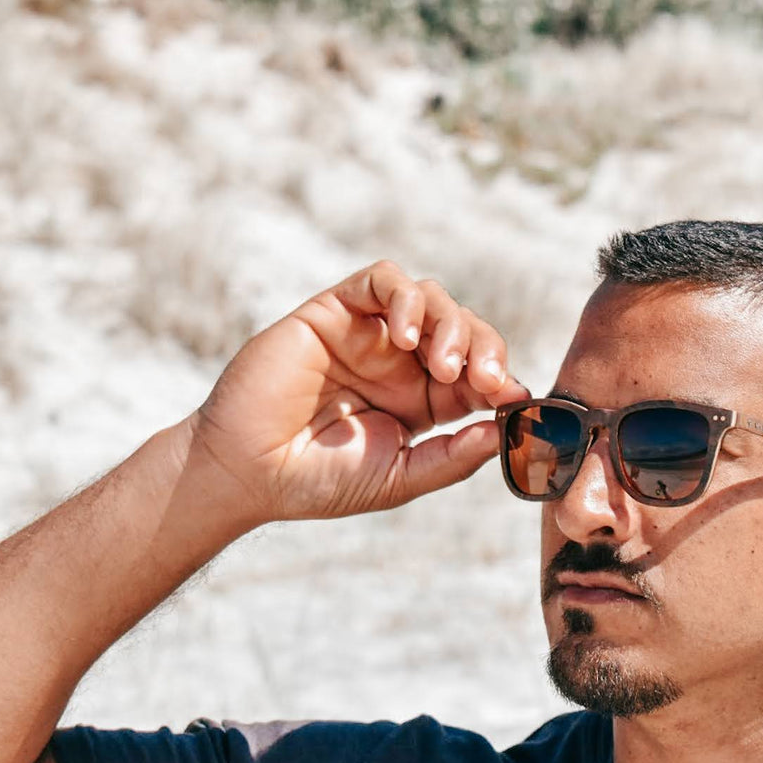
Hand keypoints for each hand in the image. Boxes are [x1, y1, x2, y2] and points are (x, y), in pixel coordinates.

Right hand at [186, 261, 529, 525]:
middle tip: (485, 381)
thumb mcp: (401, 477)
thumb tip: (505, 431)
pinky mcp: (335, 312)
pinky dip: (406, 298)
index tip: (514, 401)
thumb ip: (454, 456)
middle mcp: (403, 362)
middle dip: (487, 349)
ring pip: (432, 298)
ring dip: (452, 325)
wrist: (248, 473)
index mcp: (426, 401)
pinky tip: (406, 337)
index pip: (482, 374)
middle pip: (466, 330)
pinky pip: (383, 281)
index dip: (504, 380)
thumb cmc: (320, 481)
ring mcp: (371, 334)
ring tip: (441, 366)